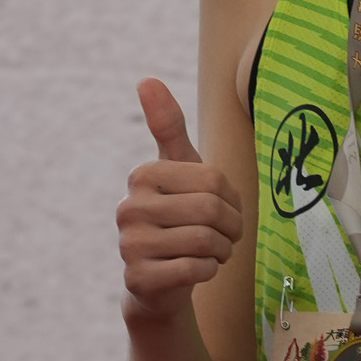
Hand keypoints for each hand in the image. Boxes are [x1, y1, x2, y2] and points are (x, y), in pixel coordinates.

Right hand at [117, 79, 243, 323]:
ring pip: (205, 241)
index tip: (226, 210)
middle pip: (210, 210)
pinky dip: (209, 271)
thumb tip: (146, 79)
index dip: (232, 199)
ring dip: (221, 250)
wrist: (161, 281)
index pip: (213, 180)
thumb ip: (167, 125)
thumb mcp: (178, 170)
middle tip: (227, 236)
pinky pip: (195, 269)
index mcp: (142, 176)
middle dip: (231, 227)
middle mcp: (128, 208)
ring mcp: (129, 245)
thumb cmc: (177, 217)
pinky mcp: (138, 279)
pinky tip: (198, 269)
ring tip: (212, 251)